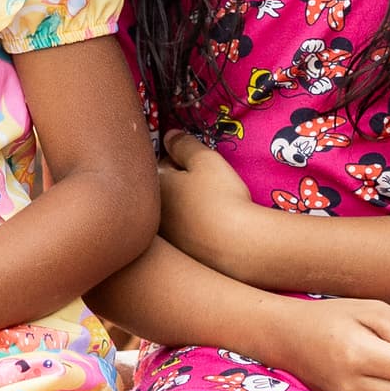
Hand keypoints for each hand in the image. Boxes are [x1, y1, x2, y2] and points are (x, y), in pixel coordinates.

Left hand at [154, 133, 270, 275]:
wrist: (237, 245)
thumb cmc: (220, 197)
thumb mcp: (205, 160)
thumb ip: (184, 144)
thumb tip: (169, 135)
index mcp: (154, 185)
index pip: (160, 163)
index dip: (180, 159)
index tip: (198, 163)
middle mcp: (152, 212)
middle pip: (164, 189)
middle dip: (179, 183)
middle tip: (205, 183)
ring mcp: (165, 237)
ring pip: (173, 212)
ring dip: (185, 206)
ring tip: (209, 206)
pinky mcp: (179, 255)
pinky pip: (184, 232)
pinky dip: (193, 227)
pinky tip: (211, 226)